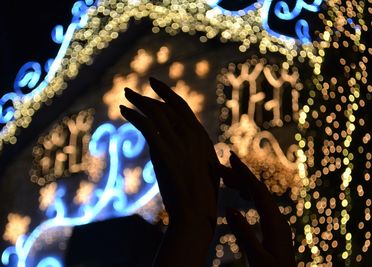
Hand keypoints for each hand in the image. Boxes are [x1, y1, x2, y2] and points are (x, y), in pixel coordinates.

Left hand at [120, 77, 218, 265]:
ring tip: (125, 95)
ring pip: (155, 112)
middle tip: (134, 90)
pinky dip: (133, 115)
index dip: (168, 95)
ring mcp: (179, 142)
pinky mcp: (164, 151)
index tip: (157, 87)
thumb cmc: (202, 198)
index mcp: (203, 138)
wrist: (196, 214)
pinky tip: (123, 110)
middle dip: (151, 94)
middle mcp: (192, 135)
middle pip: (168, 106)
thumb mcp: (206, 170)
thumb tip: (185, 147)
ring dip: (138, 101)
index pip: (183, 109)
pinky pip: (145, 125)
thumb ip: (198, 154)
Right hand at [220, 152, 295, 266]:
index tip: (231, 157)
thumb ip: (243, 234)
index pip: (258, 191)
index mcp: (275, 224)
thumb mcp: (256, 258)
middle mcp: (278, 220)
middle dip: (240, 175)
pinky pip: (261, 205)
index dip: (243, 172)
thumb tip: (228, 208)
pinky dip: (249, 195)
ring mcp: (278, 224)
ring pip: (260, 197)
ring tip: (226, 178)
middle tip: (219, 167)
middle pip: (258, 190)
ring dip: (243, 185)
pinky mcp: (275, 230)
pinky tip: (242, 196)